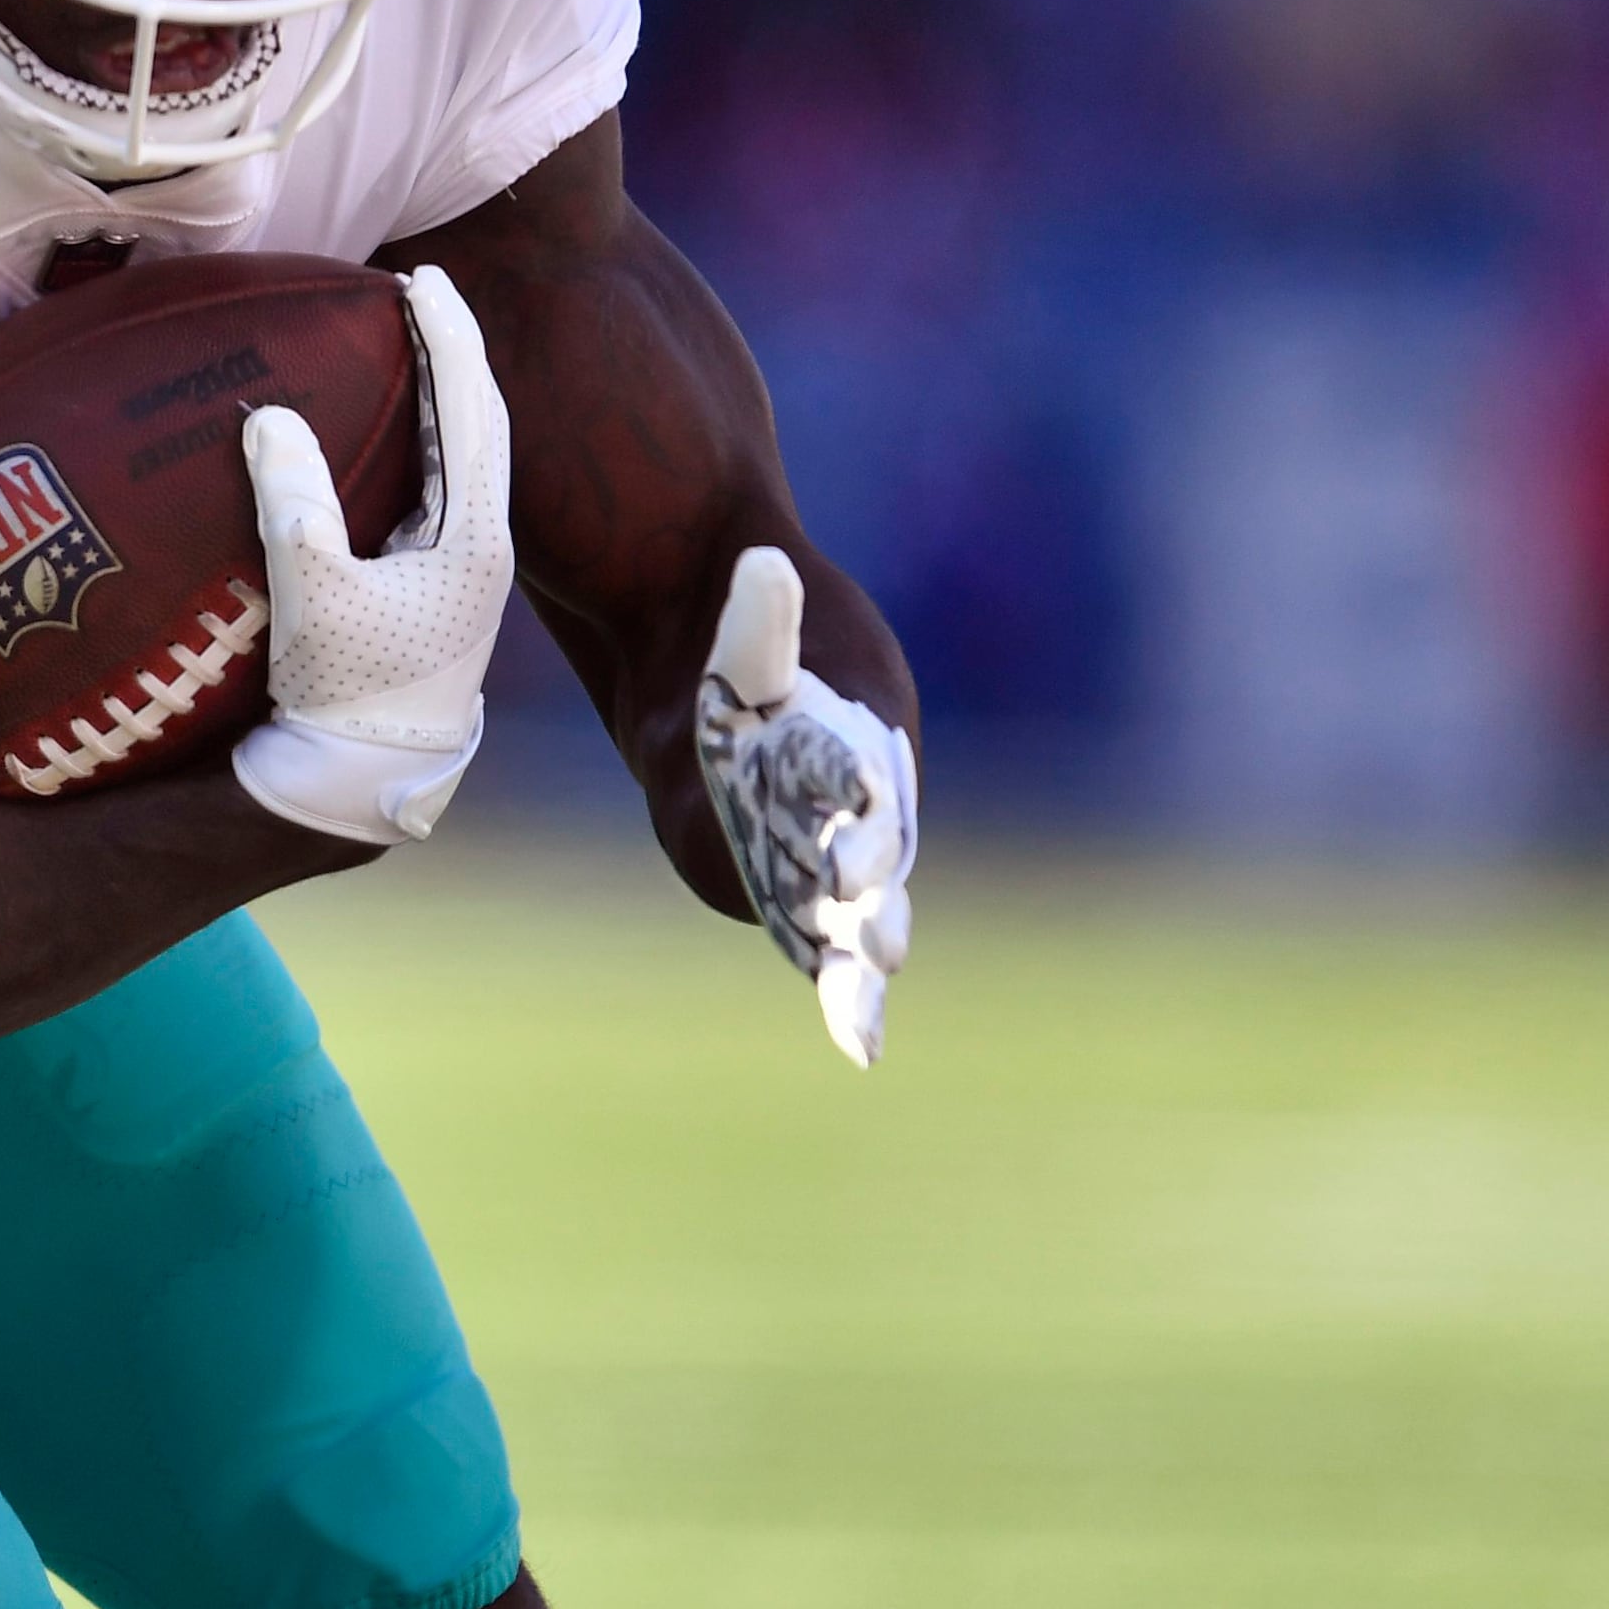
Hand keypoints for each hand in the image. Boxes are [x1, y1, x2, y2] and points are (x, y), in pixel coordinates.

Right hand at [227, 265, 512, 844]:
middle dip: (455, 354)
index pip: (473, 413)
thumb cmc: (344, 693)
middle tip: (424, 290)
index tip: (425, 277)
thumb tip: (271, 416)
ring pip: (469, 456)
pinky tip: (397, 429)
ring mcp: (464, 570)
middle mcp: (484, 549)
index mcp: (475, 542)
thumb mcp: (314, 595)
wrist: (363, 781)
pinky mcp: (436, 588)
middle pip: (484, 425)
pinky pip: (442, 487)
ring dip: (444, 396)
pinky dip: (427, 440)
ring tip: (413, 343)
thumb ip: (295, 501)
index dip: (450, 339)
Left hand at [693, 545, 917, 1067]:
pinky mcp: (813, 896)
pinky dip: (850, 994)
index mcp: (854, 738)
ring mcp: (843, 857)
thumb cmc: (746, 653)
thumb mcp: (747, 636)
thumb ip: (759, 619)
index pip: (854, 776)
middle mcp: (862, 808)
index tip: (852, 833)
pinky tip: (861, 1046)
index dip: (851, 804)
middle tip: (875, 935)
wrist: (734, 686)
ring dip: (861, 958)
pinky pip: (834, 948)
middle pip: (872, 857)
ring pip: (860, 915)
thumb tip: (755, 562)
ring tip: (869, 1017)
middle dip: (869, 897)